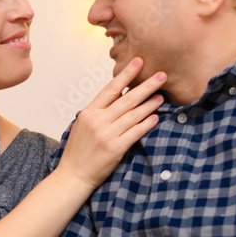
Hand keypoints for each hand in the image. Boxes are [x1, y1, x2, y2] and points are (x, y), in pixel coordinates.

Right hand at [54, 58, 165, 189]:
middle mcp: (98, 121)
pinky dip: (147, 124)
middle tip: (161, 75)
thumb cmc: (78, 150)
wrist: (73, 175)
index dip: (126, 74)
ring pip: (134, 115)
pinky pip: (136, 132)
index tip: (139, 61)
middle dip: (146, 86)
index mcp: (89, 112)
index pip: (111, 88)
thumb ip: (99, 110)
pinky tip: (156, 117)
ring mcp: (107, 134)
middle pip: (127, 99)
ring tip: (161, 97)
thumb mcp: (83, 124)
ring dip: (150, 104)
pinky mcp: (116, 148)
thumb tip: (119, 94)